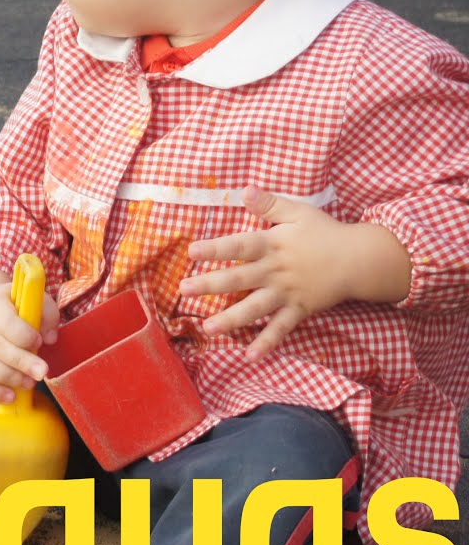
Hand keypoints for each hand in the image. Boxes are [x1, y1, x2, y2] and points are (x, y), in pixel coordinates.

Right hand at [0, 268, 59, 404]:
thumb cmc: (12, 307)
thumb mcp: (30, 300)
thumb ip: (46, 315)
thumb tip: (50, 338)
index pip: (4, 321)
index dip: (23, 334)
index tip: (40, 342)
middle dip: (21, 362)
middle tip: (42, 372)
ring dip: (11, 378)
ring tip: (30, 383)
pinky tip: (11, 396)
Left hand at [180, 187, 406, 359]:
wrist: (361, 259)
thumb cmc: (325, 233)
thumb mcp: (298, 212)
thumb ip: (270, 204)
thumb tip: (245, 189)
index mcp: (273, 244)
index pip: (239, 246)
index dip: (216, 249)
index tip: (191, 252)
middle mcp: (276, 271)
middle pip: (239, 279)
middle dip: (210, 285)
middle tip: (183, 290)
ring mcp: (288, 293)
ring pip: (255, 307)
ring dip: (231, 318)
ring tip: (208, 328)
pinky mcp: (300, 310)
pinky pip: (281, 328)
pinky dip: (267, 342)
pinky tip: (250, 356)